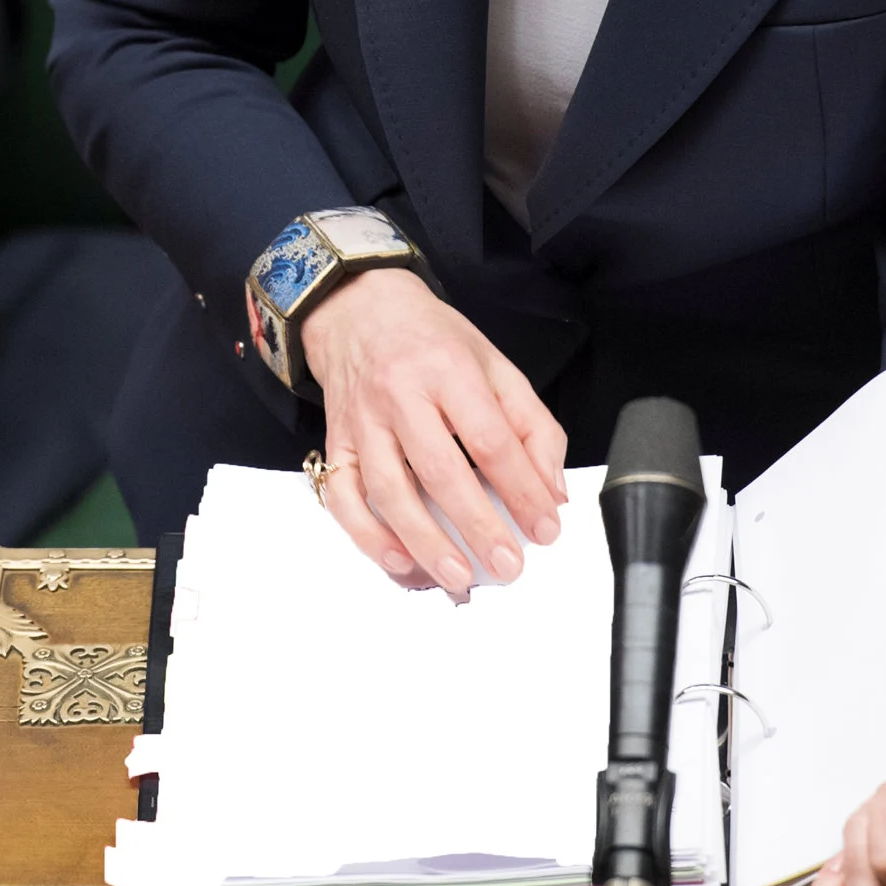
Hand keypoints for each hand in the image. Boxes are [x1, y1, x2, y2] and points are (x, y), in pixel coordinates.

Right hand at [298, 267, 566, 594]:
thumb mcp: (494, 364)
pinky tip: (399, 560)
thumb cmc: (431, 340)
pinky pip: (344, 498)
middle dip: (478, 526)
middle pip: (440, 471)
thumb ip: (531, 425)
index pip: (489, 439)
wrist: (357, 309)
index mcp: (448, 369)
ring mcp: (362, 422)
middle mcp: (400, 394)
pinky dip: (368, 536)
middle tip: (508, 565)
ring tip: (458, 577)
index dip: (521, 490)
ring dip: (424, 542)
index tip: (545, 528)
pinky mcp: (335, 443)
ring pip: (389, 491)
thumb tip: (551, 491)